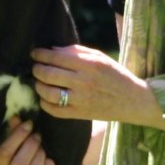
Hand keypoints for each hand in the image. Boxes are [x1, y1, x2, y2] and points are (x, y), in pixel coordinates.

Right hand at [0, 117, 55, 164]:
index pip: (4, 153)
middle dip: (31, 145)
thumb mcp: (5, 157)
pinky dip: (48, 162)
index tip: (28, 124)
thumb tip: (16, 118)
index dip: (17, 135)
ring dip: (40, 153)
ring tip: (40, 149)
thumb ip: (11, 138)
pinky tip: (45, 160)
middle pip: (19, 162)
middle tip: (36, 136)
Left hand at [32, 45, 159, 127]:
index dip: (42, 55)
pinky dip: (44, 103)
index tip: (34, 53)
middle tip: (34, 67)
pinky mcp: (77, 114)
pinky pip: (53, 109)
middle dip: (37, 69)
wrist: (130, 99)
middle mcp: (84, 81)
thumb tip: (54, 50)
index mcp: (90, 64)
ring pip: (48, 92)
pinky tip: (44, 97)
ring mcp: (80, 99)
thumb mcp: (101, 58)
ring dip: (38, 86)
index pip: (58, 57)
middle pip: (50, 74)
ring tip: (37, 81)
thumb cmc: (115, 74)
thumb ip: (78, 52)